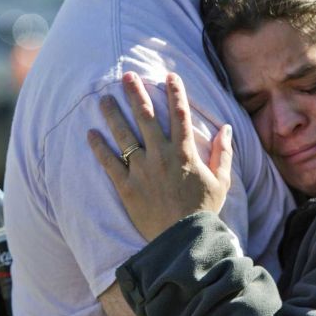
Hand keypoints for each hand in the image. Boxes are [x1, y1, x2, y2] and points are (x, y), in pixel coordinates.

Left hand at [87, 72, 232, 242]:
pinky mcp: (126, 187)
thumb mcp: (221, 182)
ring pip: (124, 135)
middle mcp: (161, 156)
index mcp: (184, 153)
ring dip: (113, 115)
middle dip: (137, 94)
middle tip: (127, 76)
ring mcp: (141, 170)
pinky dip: (98, 148)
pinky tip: (90, 134)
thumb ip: (223, 153)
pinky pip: (109, 163)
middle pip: (146, 117)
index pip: (180, 114)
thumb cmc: (204, 211)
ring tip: (103, 99)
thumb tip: (226, 128)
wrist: (183, 240)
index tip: (169, 75)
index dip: (176, 92)